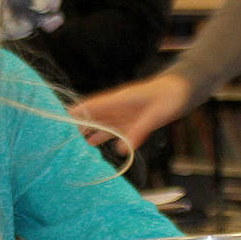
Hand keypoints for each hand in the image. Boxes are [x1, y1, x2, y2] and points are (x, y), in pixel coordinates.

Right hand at [71, 72, 193, 148]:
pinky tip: (95, 144)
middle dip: (76, 126)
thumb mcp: (155, 115)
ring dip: (88, 133)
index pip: (90, 106)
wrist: (185, 90)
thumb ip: (138, 131)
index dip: (73, 113)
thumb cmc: (171, 96)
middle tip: (60, 140)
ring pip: (101, 124)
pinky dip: (104, 137)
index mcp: (118, 100)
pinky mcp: (133, 120)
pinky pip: (114, 130)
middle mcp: (118, 106)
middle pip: (92, 117)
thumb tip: (120, 149)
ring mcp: (125, 113)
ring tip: (73, 145)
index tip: (56, 122)